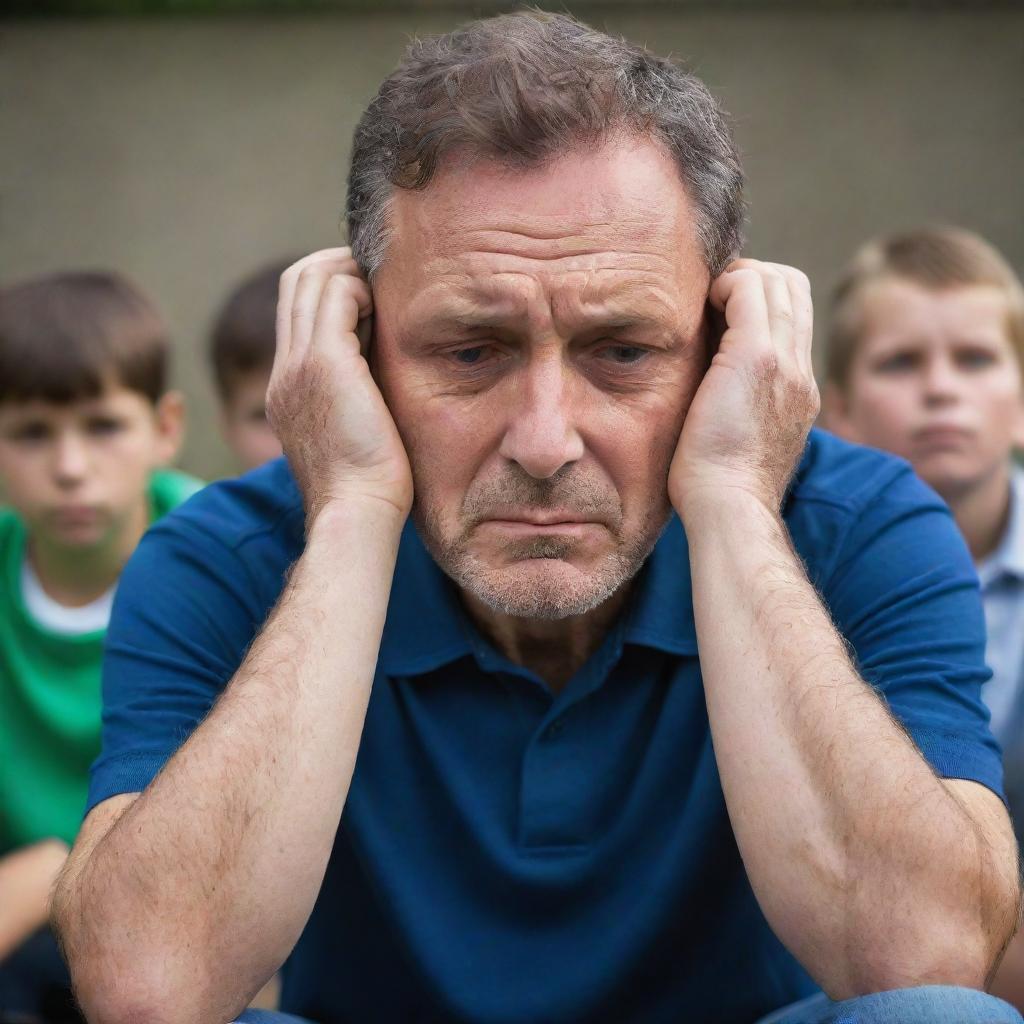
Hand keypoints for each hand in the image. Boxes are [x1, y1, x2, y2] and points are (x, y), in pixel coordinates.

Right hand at [267, 248, 412, 525]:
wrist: (355, 513)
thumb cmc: (369, 490)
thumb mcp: (353, 439)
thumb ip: (358, 403)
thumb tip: (384, 385)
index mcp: (287, 389)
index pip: (297, 311)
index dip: (332, 289)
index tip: (373, 296)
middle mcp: (284, 370)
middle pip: (296, 283)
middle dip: (339, 267)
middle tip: (382, 279)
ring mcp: (298, 364)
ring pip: (311, 278)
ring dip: (352, 272)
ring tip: (388, 289)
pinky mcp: (324, 363)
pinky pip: (337, 294)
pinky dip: (363, 287)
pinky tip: (390, 306)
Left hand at [668, 259, 818, 519]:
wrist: (729, 509)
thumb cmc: (718, 490)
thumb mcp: (739, 443)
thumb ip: (737, 408)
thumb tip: (709, 392)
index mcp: (799, 391)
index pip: (794, 317)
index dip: (760, 298)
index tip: (718, 310)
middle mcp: (801, 371)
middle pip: (793, 289)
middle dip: (751, 278)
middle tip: (708, 297)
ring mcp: (785, 362)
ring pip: (778, 282)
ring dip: (737, 279)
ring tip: (702, 301)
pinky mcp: (757, 357)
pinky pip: (749, 290)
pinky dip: (724, 285)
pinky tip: (696, 307)